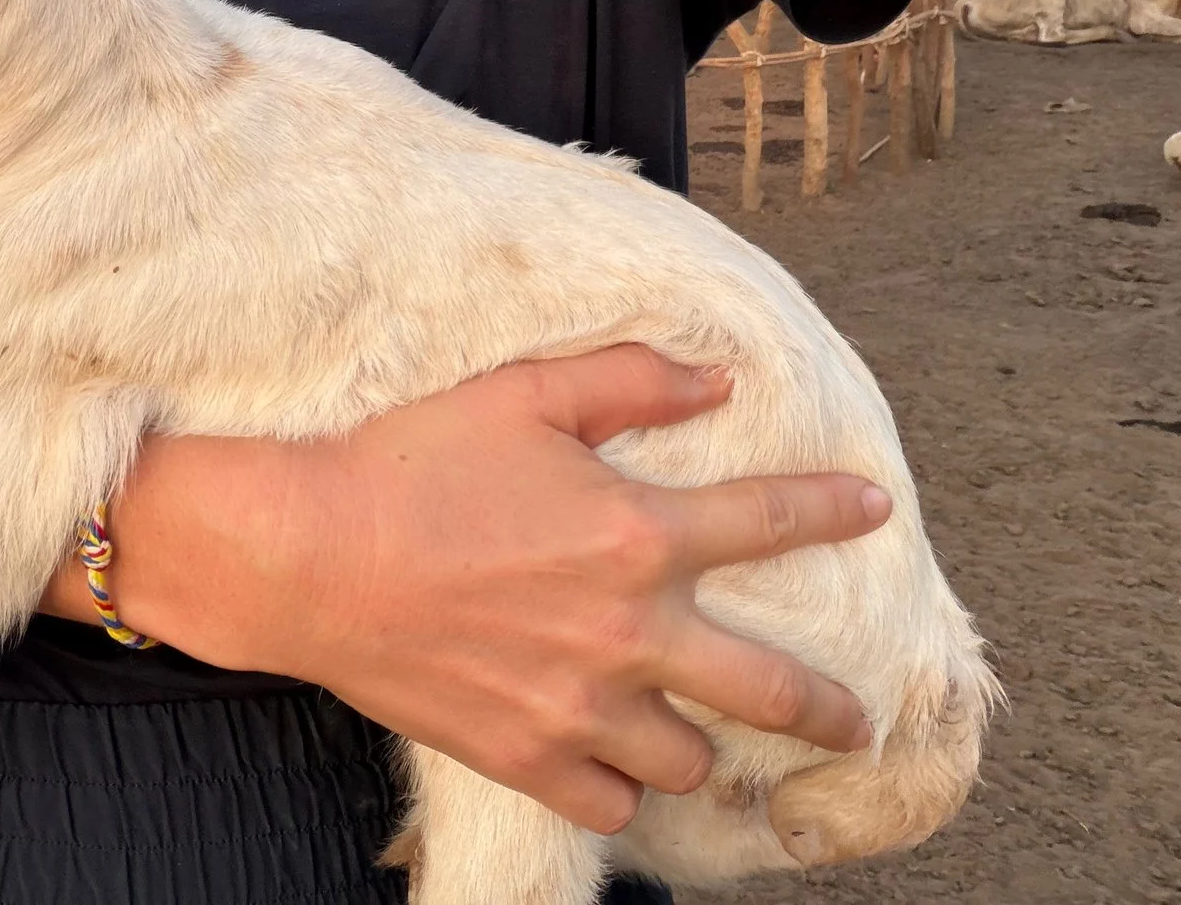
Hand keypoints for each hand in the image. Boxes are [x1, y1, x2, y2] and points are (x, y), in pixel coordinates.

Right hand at [106, 345, 888, 833]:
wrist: (307, 555)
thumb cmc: (409, 464)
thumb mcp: (521, 394)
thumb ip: (629, 381)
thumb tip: (718, 380)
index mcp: (636, 534)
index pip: (772, 520)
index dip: (834, 510)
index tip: (873, 508)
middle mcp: (628, 631)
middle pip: (772, 690)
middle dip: (833, 711)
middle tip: (857, 721)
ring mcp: (580, 707)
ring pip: (691, 759)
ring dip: (703, 743)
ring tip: (697, 731)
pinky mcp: (525, 755)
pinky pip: (612, 800)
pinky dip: (620, 784)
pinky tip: (613, 760)